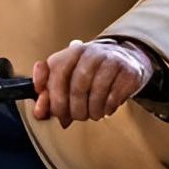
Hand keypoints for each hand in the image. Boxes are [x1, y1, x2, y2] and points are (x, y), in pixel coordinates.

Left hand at [31, 39, 152, 126]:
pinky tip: (106, 109)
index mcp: (72, 52)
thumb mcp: (68, 79)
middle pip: (77, 85)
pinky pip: (114, 96)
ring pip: (97, 91)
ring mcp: (112, 60)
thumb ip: (50, 94)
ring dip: (92, 110)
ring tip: (92, 114)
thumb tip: (39, 113)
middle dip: (73, 108)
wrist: (126, 60)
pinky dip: (107, 108)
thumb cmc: (92, 74)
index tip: (49, 110)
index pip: (57, 70)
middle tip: (75, 117)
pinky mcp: (128, 71)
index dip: (51, 93)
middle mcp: (92, 52)